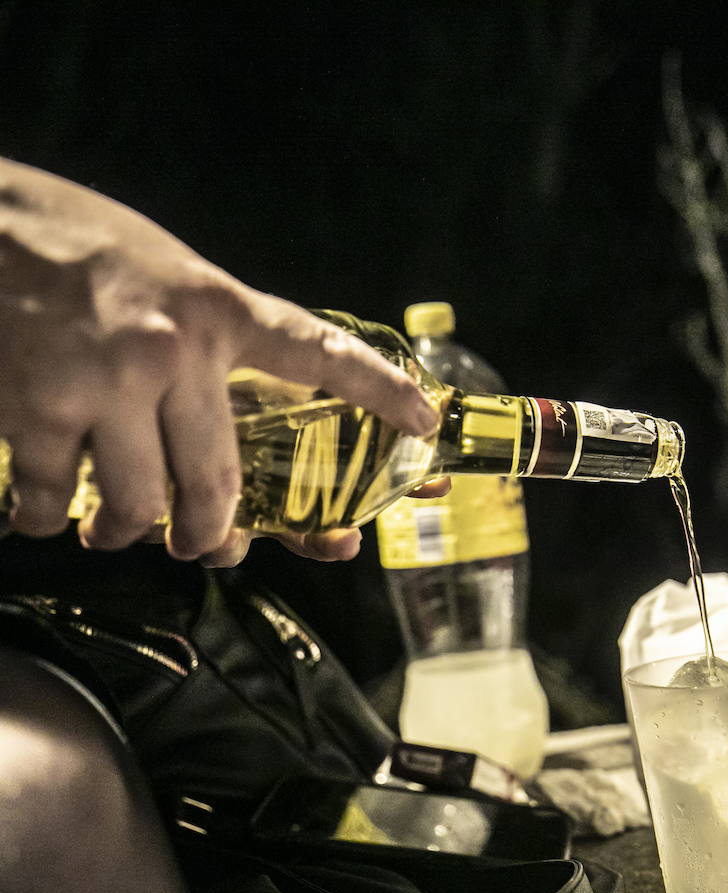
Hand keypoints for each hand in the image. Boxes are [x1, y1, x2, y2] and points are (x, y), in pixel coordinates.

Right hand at [0, 158, 437, 560]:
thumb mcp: (172, 273)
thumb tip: (246, 416)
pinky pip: (54, 500)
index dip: (378, 390)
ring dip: (125, 533)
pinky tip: (43, 511)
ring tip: (112, 531)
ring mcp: (104, 384)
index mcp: (219, 309)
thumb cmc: (82, 245)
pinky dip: (47, 519)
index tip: (423, 421)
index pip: (317, 352)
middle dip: (213, 534)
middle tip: (206, 545)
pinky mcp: (35, 410)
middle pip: (217, 483)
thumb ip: (213, 336)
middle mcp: (173, 352)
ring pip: (138, 506)